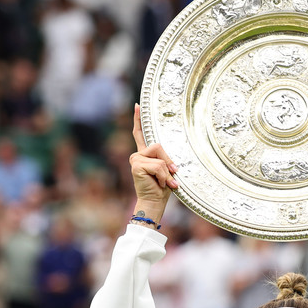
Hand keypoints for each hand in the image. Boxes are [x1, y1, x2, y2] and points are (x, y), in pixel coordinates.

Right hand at [130, 103, 177, 222]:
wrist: (154, 202)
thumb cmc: (162, 188)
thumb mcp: (167, 171)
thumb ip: (166, 162)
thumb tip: (172, 165)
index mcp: (144, 154)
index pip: (140, 133)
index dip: (139, 119)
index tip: (138, 105)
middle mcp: (137, 155)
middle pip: (158, 146)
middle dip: (168, 162)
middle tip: (171, 177)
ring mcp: (135, 159)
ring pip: (159, 157)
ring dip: (166, 171)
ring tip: (163, 182)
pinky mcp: (136, 165)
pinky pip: (157, 166)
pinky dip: (163, 176)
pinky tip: (159, 184)